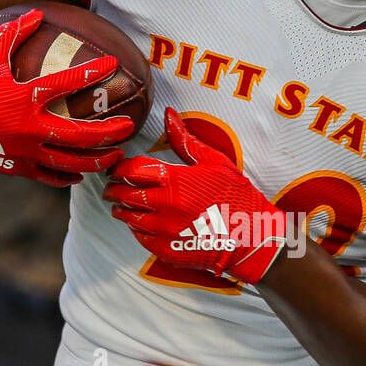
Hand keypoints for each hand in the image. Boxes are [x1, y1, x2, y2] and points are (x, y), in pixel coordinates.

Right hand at [0, 9, 133, 186]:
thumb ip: (13, 33)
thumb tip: (37, 12)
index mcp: (24, 98)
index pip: (67, 83)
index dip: (92, 73)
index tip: (113, 66)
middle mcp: (30, 128)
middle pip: (83, 135)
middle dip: (111, 132)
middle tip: (130, 125)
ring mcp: (25, 152)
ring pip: (72, 162)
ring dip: (99, 159)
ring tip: (115, 155)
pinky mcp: (18, 168)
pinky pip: (51, 177)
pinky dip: (70, 176)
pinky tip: (82, 173)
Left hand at [104, 107, 286, 283]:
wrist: (252, 237)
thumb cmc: (236, 197)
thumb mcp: (215, 162)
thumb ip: (186, 140)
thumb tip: (169, 115)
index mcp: (174, 181)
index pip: (131, 170)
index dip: (120, 168)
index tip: (117, 168)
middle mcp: (165, 206)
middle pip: (124, 194)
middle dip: (114, 189)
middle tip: (112, 188)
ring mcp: (164, 231)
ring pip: (128, 217)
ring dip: (122, 210)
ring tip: (122, 205)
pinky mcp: (167, 250)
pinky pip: (140, 237)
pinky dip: (137, 229)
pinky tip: (141, 223)